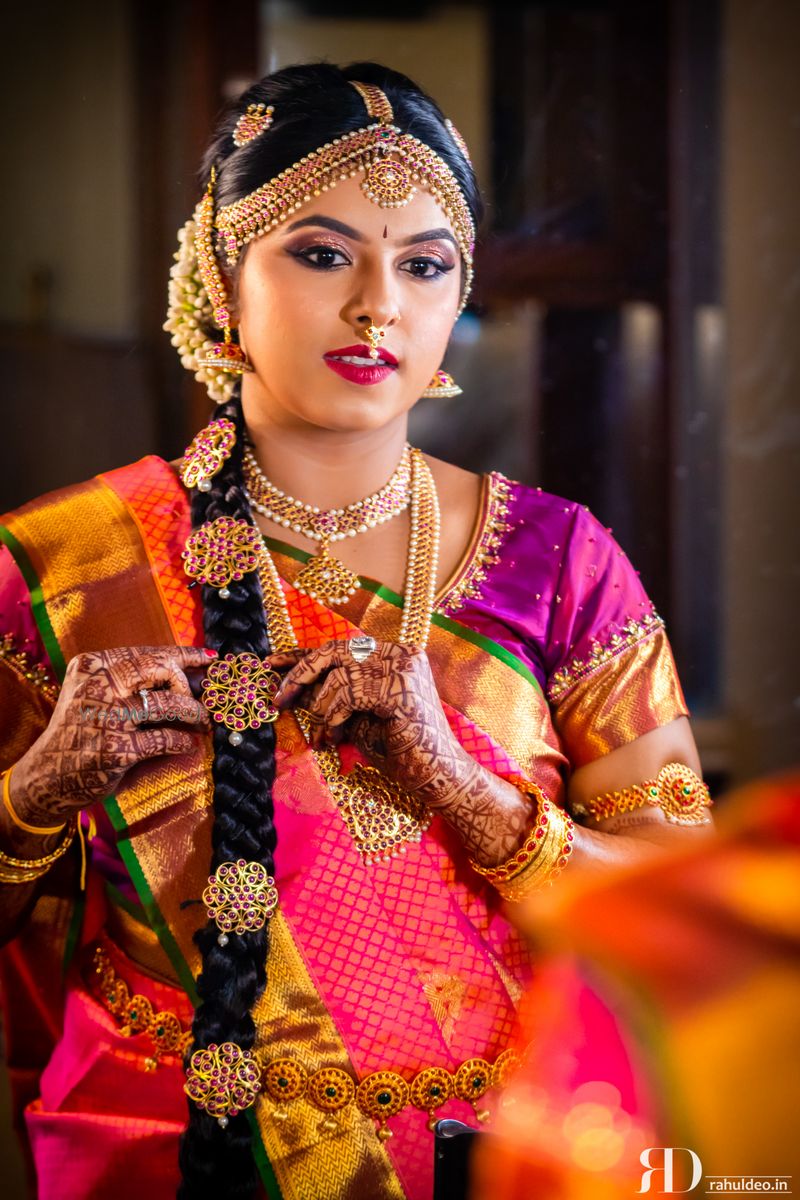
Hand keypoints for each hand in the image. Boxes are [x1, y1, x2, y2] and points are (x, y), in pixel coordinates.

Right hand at [9, 645, 212, 831]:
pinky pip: (166, 738)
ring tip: (202, 722)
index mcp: (92, 666)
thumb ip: (135, 681)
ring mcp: (106, 719)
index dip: (185, 655)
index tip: (211, 659)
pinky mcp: (116, 750)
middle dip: (188, 685)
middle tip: (201, 700)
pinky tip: (187, 743)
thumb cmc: (81, 731)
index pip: (148, 653)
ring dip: (195, 714)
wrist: (47, 776)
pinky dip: (183, 741)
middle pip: (162, 670)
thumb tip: (194, 673)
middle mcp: (97, 687)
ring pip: (170, 705)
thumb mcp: (96, 695)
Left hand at [269, 640, 470, 807]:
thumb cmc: (397, 748)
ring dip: (320, 711)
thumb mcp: (353, 717)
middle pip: (334, 650)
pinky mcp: (400, 686)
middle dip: (300, 675)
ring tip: (323, 739)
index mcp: (392, 654)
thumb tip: (287, 686)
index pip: (339, 648)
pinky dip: (333, 718)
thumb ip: (326, 698)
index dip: (302, 656)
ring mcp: (403, 665)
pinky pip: (348, 694)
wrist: (437, 774)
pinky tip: (336, 739)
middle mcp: (400, 652)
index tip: (272, 663)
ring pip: (337, 675)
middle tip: (276, 698)